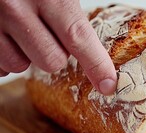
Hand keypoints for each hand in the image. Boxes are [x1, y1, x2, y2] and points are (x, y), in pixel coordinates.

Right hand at [0, 0, 116, 94]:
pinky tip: (7, 36)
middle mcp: (16, 7)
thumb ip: (73, 7)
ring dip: (28, 54)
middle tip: (49, 32)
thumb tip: (93, 38)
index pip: (78, 37)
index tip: (108, 84)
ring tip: (23, 30)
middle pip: (51, 60)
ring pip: (21, 65)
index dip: (96, 65)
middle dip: (56, 54)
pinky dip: (6, 55)